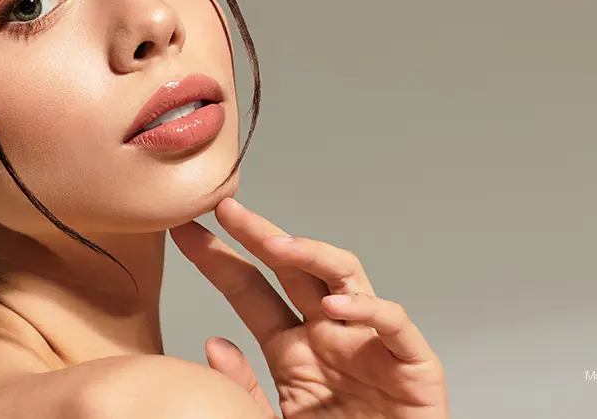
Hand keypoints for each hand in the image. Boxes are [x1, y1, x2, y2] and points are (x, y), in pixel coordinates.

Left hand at [169, 197, 448, 418]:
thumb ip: (243, 387)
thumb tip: (213, 343)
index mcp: (292, 349)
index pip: (249, 291)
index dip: (218, 258)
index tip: (184, 230)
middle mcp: (329, 334)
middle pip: (294, 268)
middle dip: (261, 234)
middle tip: (228, 209)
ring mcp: (368, 342)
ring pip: (344, 276)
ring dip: (313, 254)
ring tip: (279, 246)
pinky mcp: (412, 364)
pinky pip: (393, 324)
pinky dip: (370, 308)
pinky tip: (338, 306)